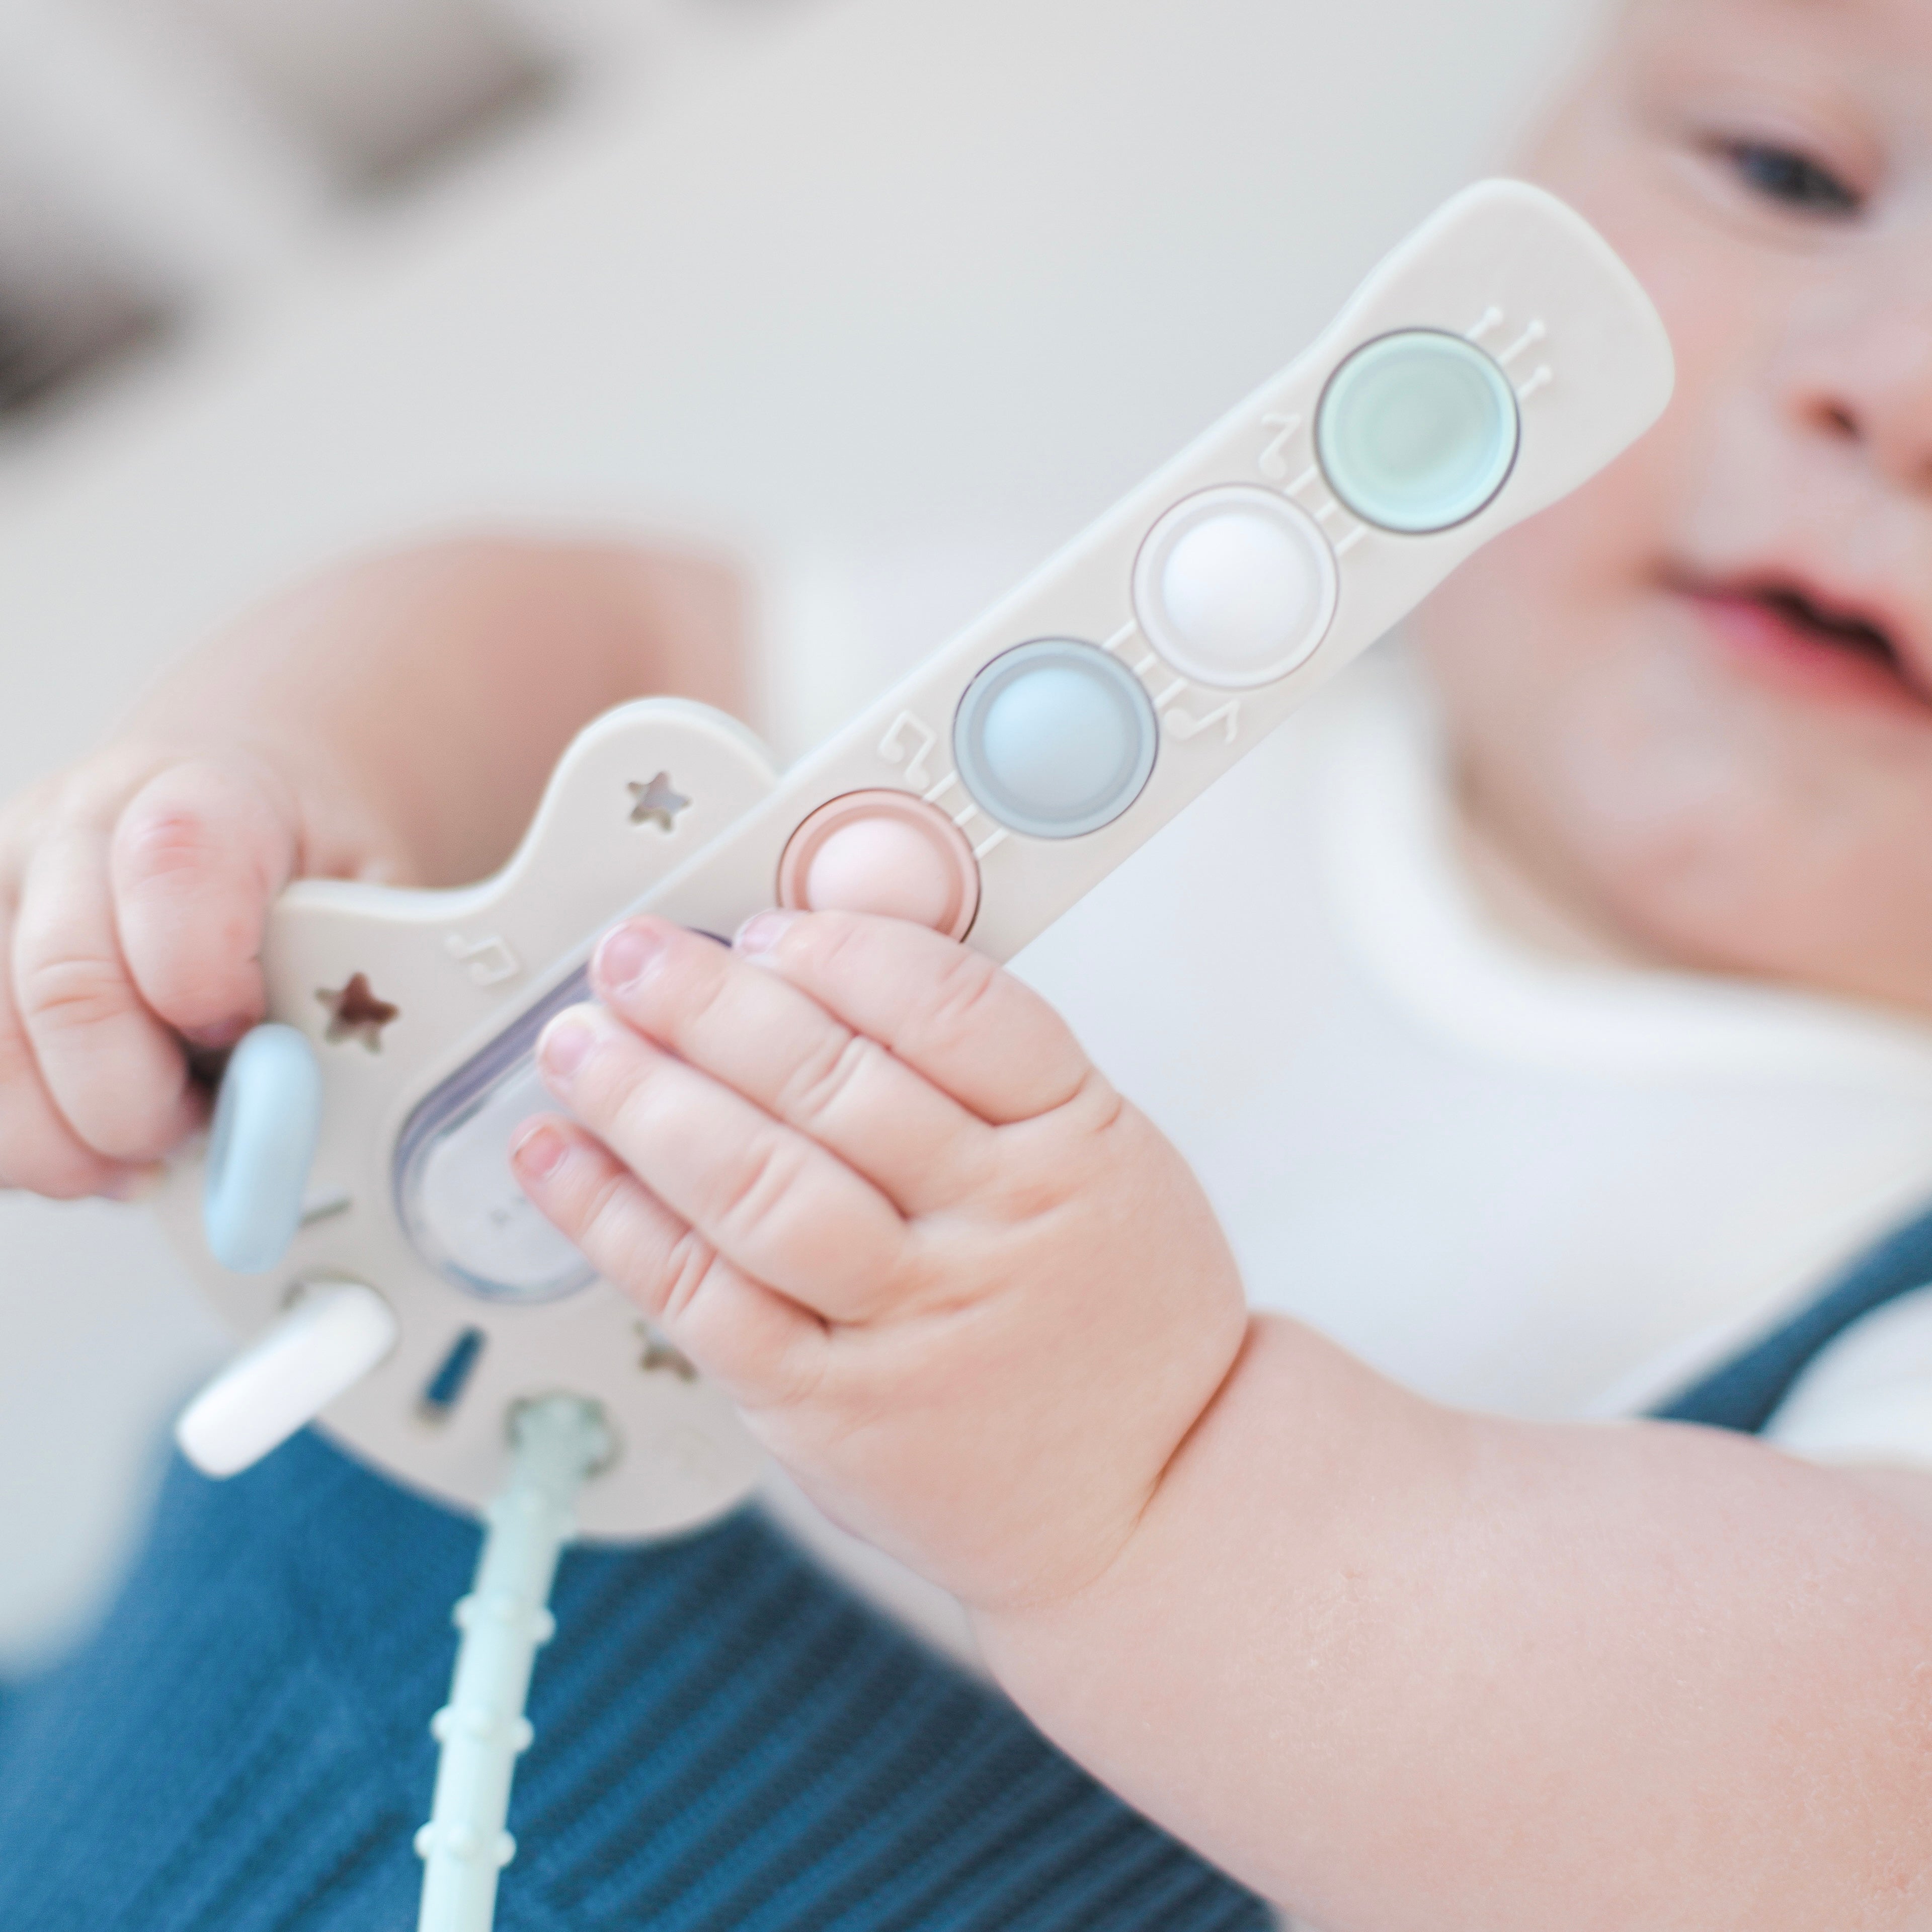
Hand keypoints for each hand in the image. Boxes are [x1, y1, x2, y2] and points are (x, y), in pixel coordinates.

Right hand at [0, 536, 751, 1203]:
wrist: (256, 789)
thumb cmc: (334, 852)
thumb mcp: (406, 885)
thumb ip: (441, 947)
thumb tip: (555, 1018)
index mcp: (205, 794)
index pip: (173, 861)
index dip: (197, 971)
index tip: (245, 1046)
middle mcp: (82, 829)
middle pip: (51, 970)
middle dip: (119, 1090)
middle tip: (194, 1141)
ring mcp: (16, 889)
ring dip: (54, 1126)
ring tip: (148, 1157)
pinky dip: (22, 1129)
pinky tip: (97, 1147)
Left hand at [512, 910, 1249, 1612]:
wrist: (1149, 1503)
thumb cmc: (1116, 1320)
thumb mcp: (1107, 1155)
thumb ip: (989, 1055)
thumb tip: (853, 931)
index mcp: (1077, 1145)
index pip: (955, 1010)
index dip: (843, 954)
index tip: (770, 930)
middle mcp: (991, 1229)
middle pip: (833, 1086)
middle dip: (710, 1004)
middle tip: (635, 956)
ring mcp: (905, 1323)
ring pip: (756, 1186)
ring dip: (645, 1098)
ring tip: (580, 1042)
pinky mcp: (825, 1407)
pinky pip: (704, 1298)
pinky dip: (615, 1220)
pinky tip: (562, 1156)